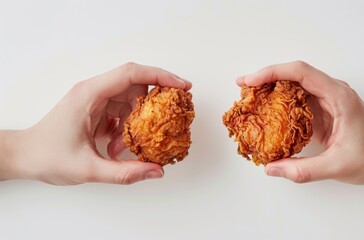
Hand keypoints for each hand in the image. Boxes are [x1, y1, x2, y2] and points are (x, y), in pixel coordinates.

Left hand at [2, 63, 190, 184]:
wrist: (24, 157)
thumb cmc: (47, 156)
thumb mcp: (88, 169)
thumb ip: (125, 172)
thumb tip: (157, 171)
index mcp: (90, 94)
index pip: (132, 74)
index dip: (161, 76)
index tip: (182, 86)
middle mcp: (93, 91)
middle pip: (135, 86)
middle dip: (155, 102)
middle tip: (170, 119)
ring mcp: (95, 100)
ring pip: (130, 101)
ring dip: (137, 122)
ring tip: (127, 146)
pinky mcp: (96, 110)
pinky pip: (121, 112)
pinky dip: (126, 129)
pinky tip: (117, 147)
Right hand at [237, 61, 363, 184]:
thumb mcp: (337, 167)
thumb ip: (303, 170)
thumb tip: (271, 168)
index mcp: (338, 96)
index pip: (301, 72)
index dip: (273, 72)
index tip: (251, 81)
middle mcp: (332, 92)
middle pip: (294, 74)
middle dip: (266, 78)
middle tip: (242, 87)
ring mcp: (327, 100)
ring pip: (294, 85)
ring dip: (271, 88)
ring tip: (249, 98)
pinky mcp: (323, 111)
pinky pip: (297, 100)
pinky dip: (279, 103)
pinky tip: (266, 112)